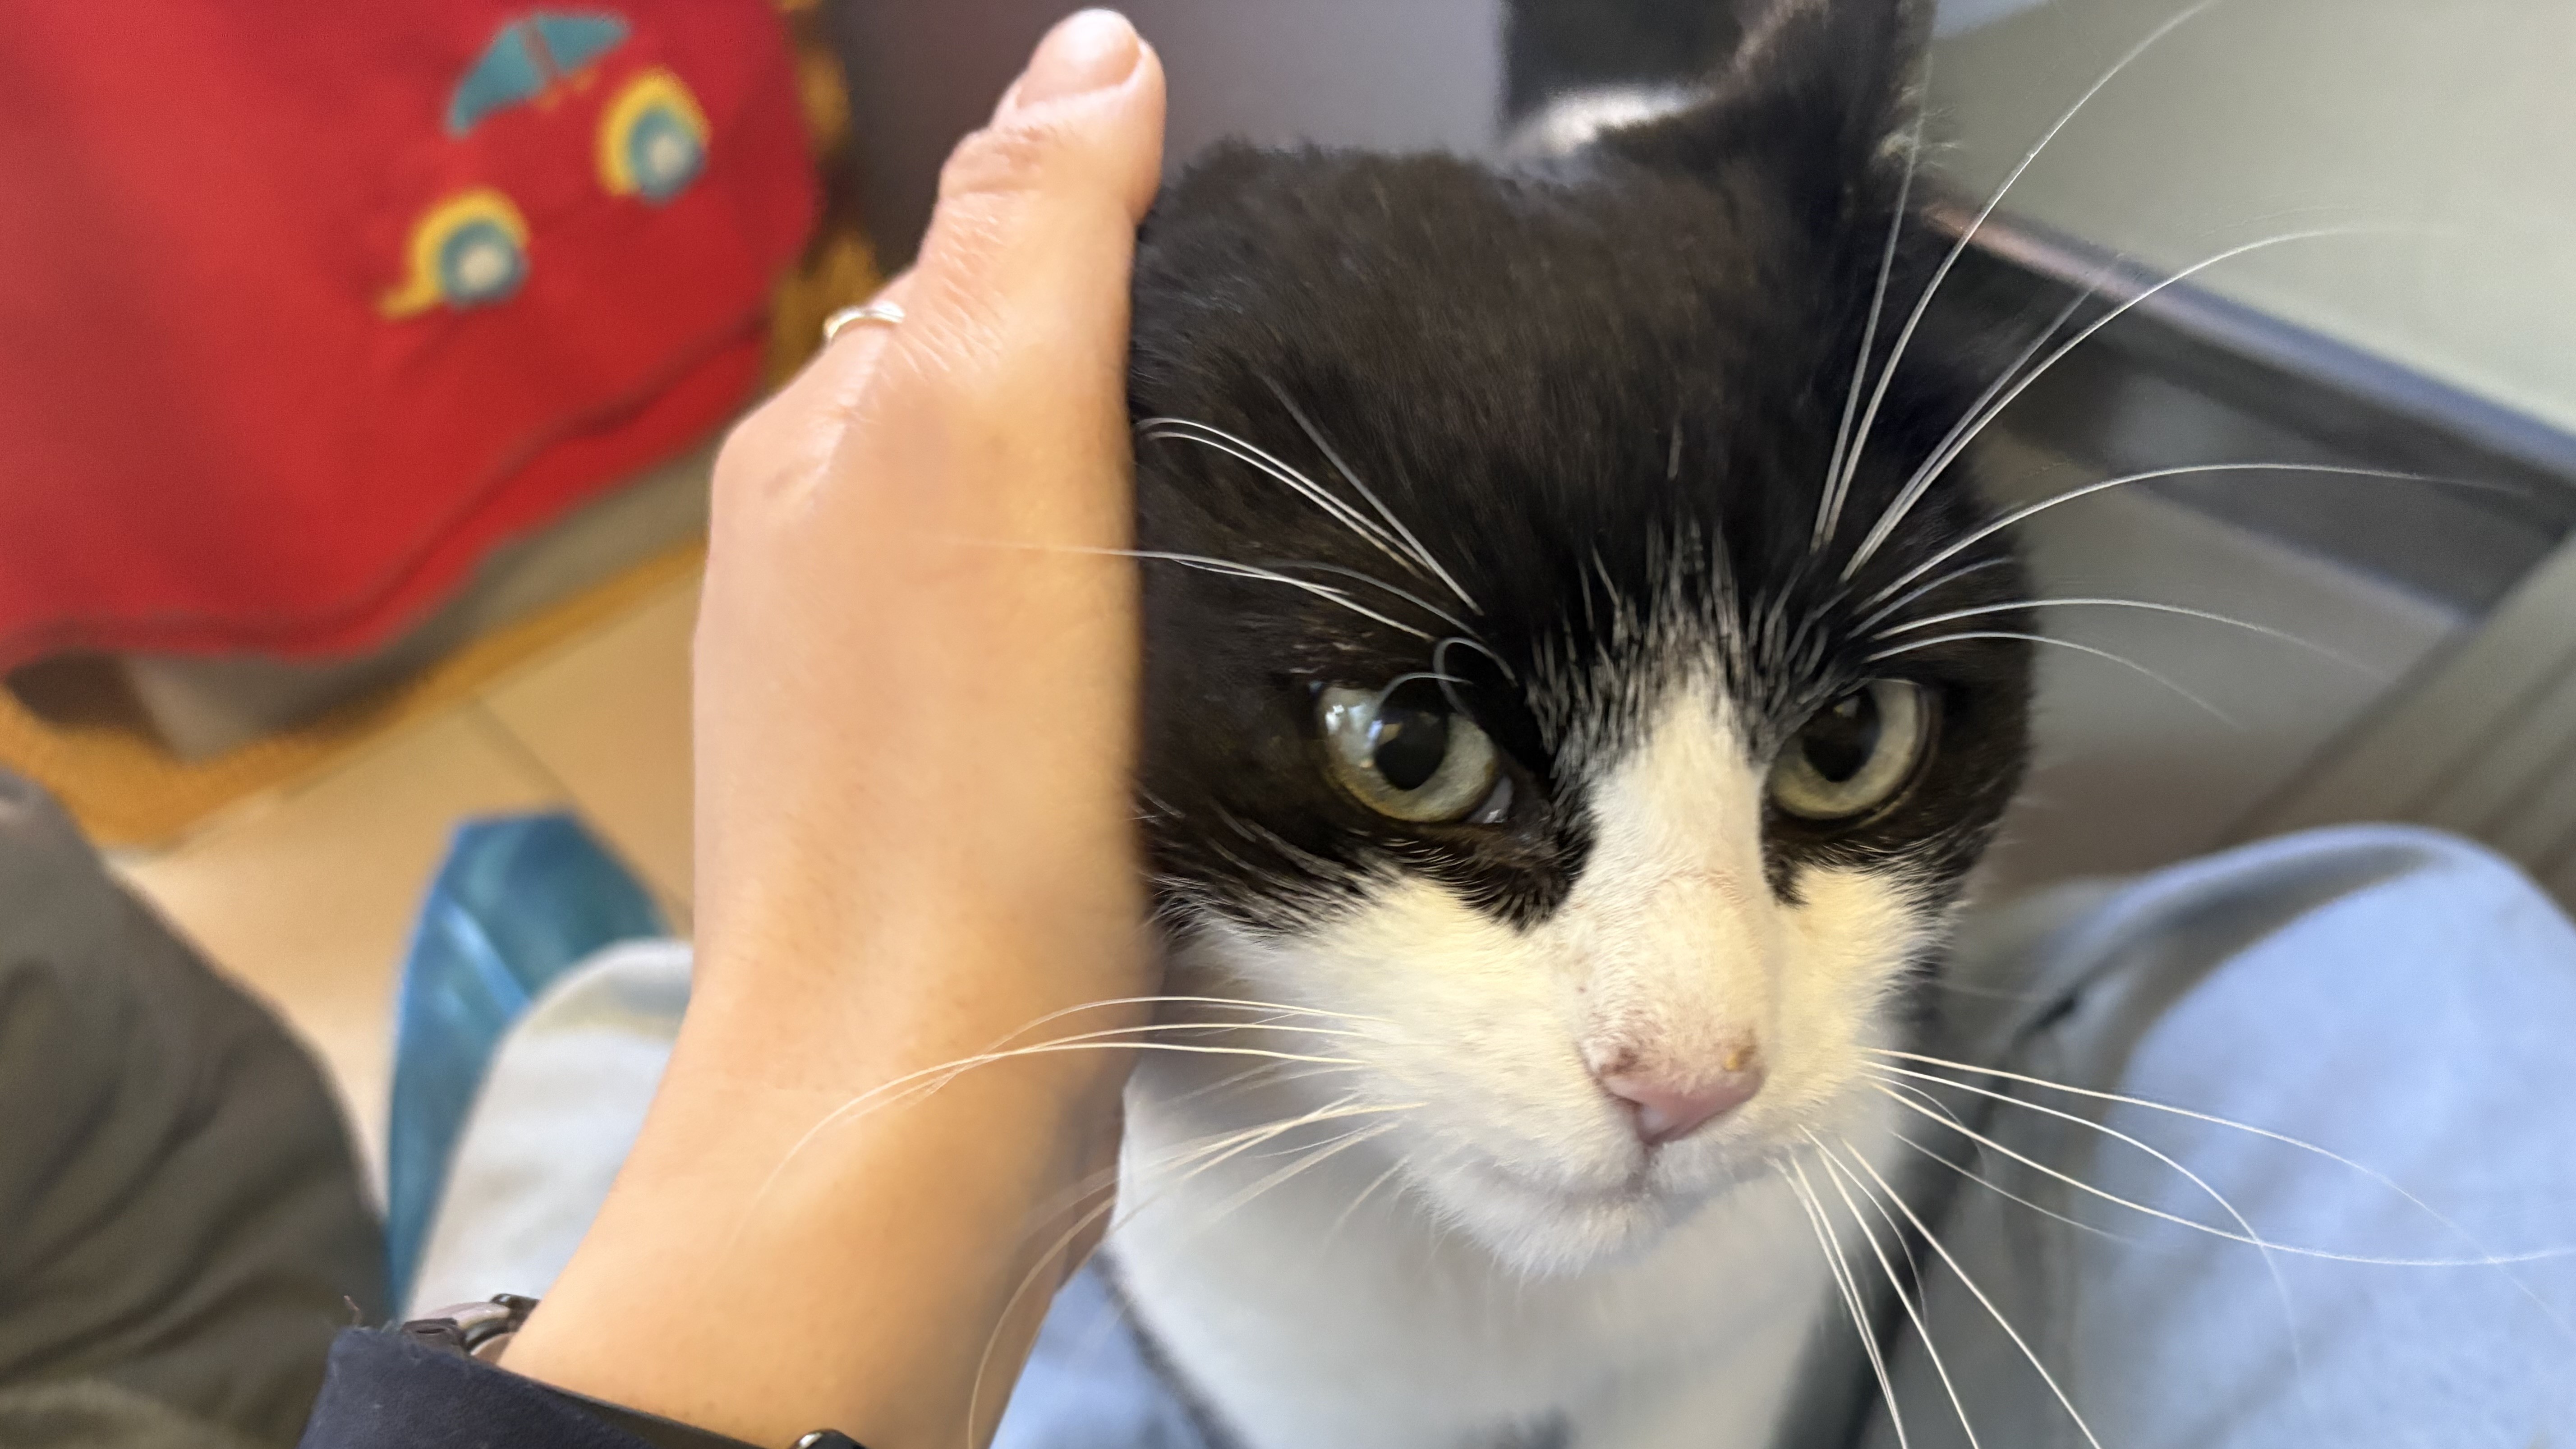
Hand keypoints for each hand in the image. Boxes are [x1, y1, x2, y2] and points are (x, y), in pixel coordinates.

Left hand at [501, 13, 1165, 1446]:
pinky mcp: (948, 826)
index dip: (1123, 264)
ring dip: (1146, 538)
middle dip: (1142, 401)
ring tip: (1279, 565)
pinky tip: (1208, 700)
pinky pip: (1050, 685)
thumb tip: (1098, 49)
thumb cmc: (954, 778)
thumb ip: (1033, 235)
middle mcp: (820, 569)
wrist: (916, 1104)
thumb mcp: (991, 442)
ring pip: (1037, 556)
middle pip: (1009, 417)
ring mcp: (877, 711)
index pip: (978, 279)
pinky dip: (1131, 662)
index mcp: (817, 454)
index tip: (1274, 317)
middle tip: (1310, 444)